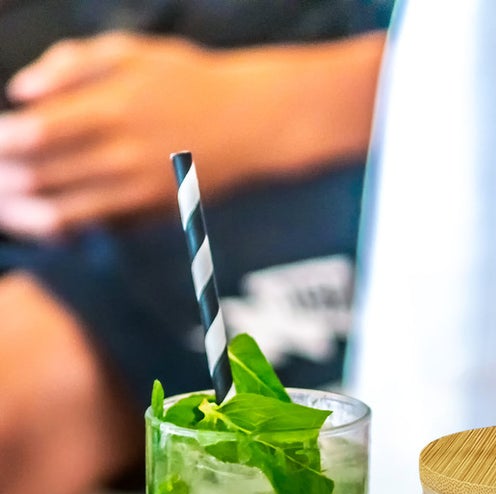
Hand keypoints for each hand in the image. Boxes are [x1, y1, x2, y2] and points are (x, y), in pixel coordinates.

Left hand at [0, 33, 250, 239]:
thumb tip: (19, 94)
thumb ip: (68, 65)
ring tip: (4, 209)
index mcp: (109, 109)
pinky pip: (99, 226)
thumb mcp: (128, 50)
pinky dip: (67, 226)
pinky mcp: (156, 213)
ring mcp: (140, 191)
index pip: (33, 134)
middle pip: (41, 178)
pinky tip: (46, 219)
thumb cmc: (189, 80)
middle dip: (4, 181)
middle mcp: (123, 156)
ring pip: (66, 214)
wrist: (255, 123)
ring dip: (26, 214)